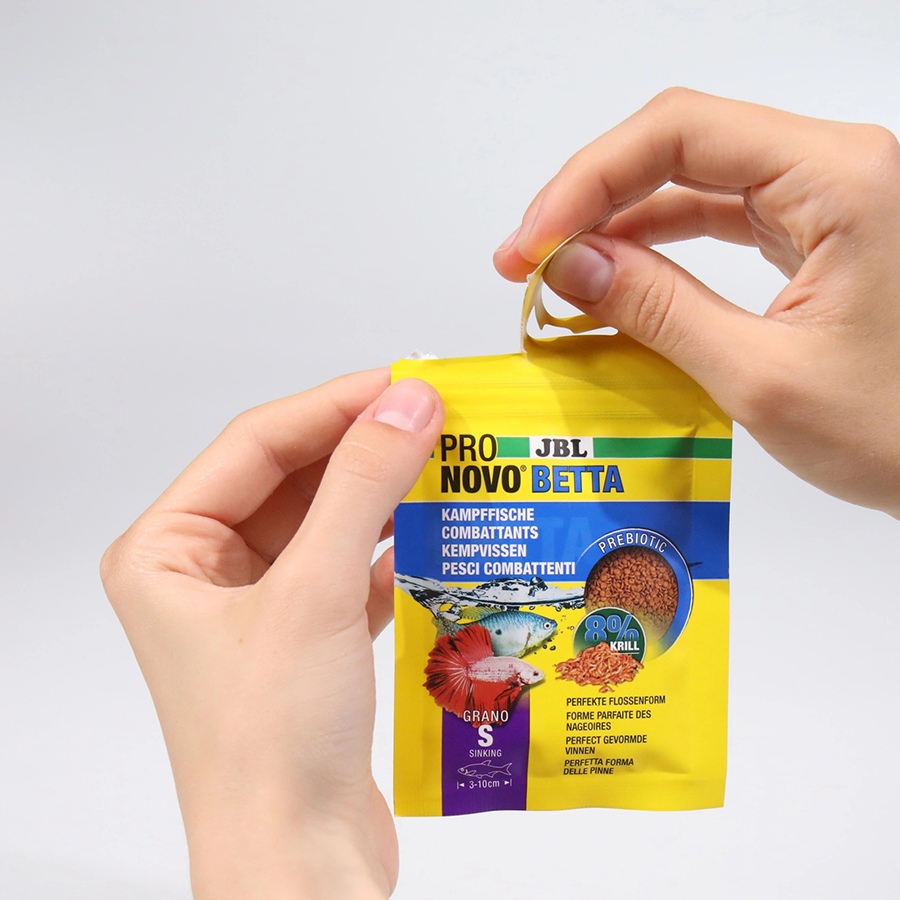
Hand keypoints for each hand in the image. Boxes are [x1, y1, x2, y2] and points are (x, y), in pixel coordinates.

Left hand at [101, 370, 442, 898]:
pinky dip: (392, 549)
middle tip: (436, 415)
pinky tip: (437, 533)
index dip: (333, 405)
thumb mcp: (314, 592)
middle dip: (363, 447)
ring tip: (446, 461)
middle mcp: (205, 575)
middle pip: (293, 478)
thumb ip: (361, 486)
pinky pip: (350, 569)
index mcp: (167, 552)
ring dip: (383, 496)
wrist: (299, 864)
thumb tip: (408, 402)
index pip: (255, 444)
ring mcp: (258, 608)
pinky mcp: (305, 640)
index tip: (404, 383)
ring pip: (326, 523)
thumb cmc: (271, 746)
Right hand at [494, 88, 899, 516]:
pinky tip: (616, 281)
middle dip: (593, 198)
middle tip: (526, 258)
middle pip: (681, 146)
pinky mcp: (816, 238)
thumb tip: (570, 265)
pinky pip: (719, 222)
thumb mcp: (762, 377)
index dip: (587, 180)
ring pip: (694, 182)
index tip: (532, 243)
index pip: (680, 132)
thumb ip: (658, 310)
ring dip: (619, 222)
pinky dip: (659, 248)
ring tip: (557, 271)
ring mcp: (827, 202)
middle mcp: (836, 171)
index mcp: (840, 179)